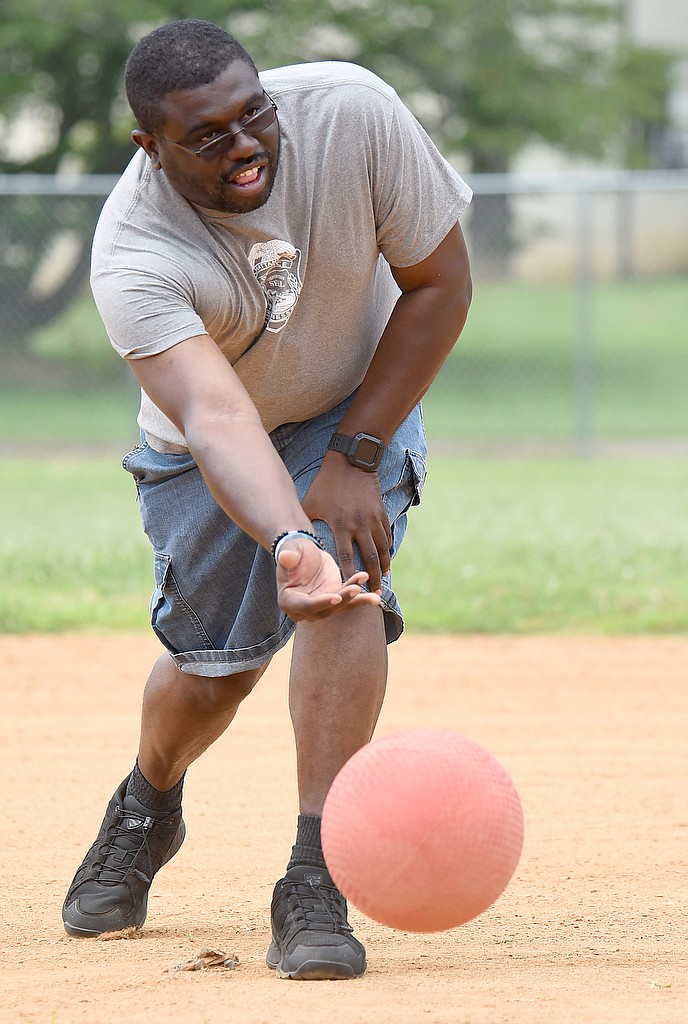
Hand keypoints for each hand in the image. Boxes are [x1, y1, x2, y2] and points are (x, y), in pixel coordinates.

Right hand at [275, 536, 380, 621]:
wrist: (304, 553)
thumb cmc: (294, 551)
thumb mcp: (290, 551)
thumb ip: (288, 556)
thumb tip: (285, 556)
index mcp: (288, 600)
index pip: (305, 605)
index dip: (320, 602)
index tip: (335, 597)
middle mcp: (304, 609)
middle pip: (325, 609)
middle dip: (343, 600)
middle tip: (355, 589)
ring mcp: (321, 606)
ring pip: (341, 607)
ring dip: (357, 601)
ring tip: (374, 598)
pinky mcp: (335, 600)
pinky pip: (350, 601)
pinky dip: (363, 598)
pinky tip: (377, 597)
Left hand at [302, 453, 392, 592]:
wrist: (351, 461)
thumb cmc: (327, 483)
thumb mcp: (311, 501)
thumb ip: (304, 521)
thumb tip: (291, 537)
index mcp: (341, 525)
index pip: (345, 558)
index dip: (348, 576)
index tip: (348, 592)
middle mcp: (359, 525)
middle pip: (368, 559)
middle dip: (371, 578)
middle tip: (373, 594)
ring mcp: (373, 519)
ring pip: (381, 549)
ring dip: (382, 566)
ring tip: (382, 580)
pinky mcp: (380, 513)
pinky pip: (386, 535)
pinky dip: (387, 549)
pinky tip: (386, 560)